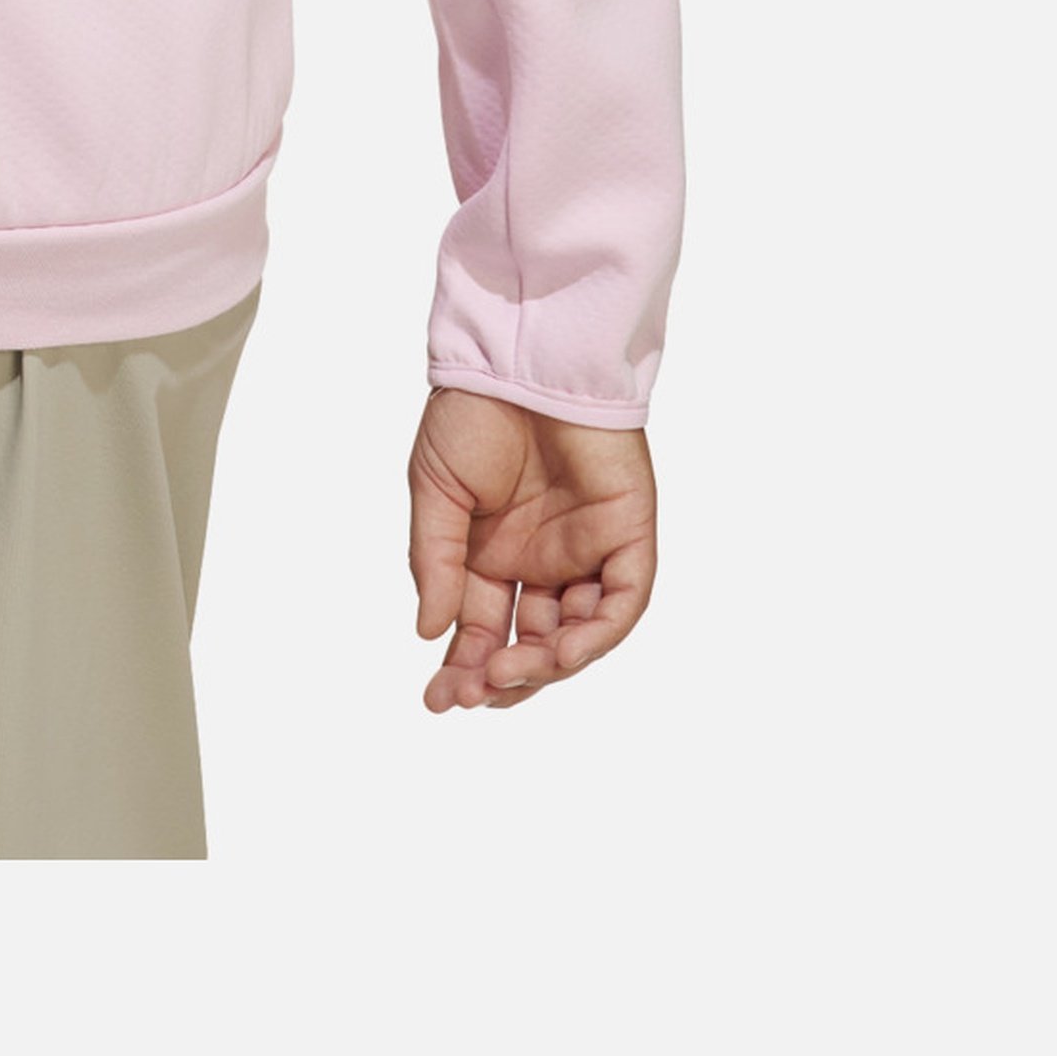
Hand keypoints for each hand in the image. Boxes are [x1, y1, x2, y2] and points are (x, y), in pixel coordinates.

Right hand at [406, 389, 655, 710]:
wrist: (519, 356)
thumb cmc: (473, 412)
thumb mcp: (435, 492)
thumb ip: (437, 563)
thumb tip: (428, 633)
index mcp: (493, 553)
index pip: (482, 629)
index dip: (462, 668)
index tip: (437, 698)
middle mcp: (542, 560)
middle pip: (530, 643)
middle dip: (501, 678)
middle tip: (470, 696)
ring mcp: (587, 550)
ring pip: (577, 634)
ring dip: (546, 666)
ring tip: (506, 675)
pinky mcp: (627, 534)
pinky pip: (622, 602)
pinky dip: (597, 635)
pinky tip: (561, 653)